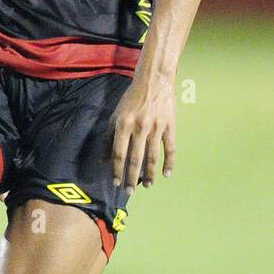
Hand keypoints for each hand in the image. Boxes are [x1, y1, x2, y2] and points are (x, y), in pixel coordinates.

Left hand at [109, 74, 175, 190]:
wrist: (154, 80)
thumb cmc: (131, 98)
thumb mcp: (116, 115)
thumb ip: (109, 137)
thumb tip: (103, 159)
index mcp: (124, 125)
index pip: (119, 153)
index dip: (117, 170)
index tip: (116, 183)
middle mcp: (140, 128)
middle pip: (135, 159)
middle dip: (132, 177)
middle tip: (129, 192)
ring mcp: (156, 128)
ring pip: (153, 156)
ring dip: (150, 174)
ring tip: (147, 186)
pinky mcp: (170, 126)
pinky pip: (170, 148)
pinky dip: (169, 162)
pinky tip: (167, 174)